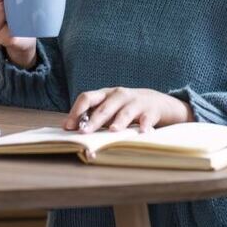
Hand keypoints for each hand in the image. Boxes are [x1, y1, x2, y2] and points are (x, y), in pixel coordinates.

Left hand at [63, 87, 193, 132]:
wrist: (158, 102)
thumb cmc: (127, 108)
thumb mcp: (110, 108)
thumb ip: (94, 116)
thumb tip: (71, 129)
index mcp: (105, 94)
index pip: (87, 98)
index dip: (76, 111)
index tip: (68, 127)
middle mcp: (119, 95)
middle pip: (104, 107)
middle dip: (93, 120)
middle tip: (85, 132)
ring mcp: (136, 102)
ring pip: (125, 112)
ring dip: (118, 121)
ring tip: (113, 131)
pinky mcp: (151, 110)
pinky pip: (147, 118)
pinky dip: (145, 125)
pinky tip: (143, 132)